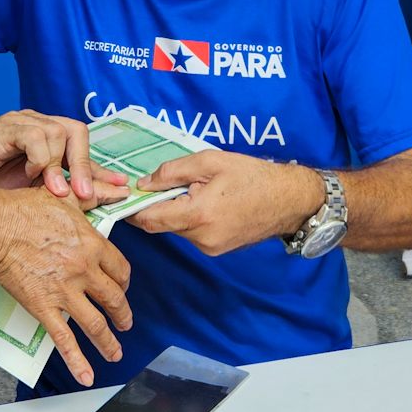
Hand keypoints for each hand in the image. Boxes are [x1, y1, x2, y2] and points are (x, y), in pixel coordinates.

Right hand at [0, 109, 128, 205]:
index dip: (101, 168)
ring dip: (61, 167)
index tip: (121, 189)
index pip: (82, 148)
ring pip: (59, 132)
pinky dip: (40, 158)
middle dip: (86, 165)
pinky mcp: (6, 126)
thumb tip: (96, 202)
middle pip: (77, 132)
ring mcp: (22, 123)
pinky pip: (35, 135)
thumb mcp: (33, 193)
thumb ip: (62, 192)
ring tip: (56, 192)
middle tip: (86, 195)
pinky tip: (31, 176)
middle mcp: (38, 125)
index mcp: (47, 139)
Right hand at [0, 189, 134, 385]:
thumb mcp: (66, 197)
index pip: (120, 270)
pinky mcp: (43, 307)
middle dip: (123, 315)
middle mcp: (84, 271)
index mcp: (92, 245)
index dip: (124, 282)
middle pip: (114, 300)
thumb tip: (117, 189)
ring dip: (109, 342)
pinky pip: (64, 339)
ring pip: (96, 324)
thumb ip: (94, 195)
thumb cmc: (25, 209)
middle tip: (126, 323)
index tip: (123, 288)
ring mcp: (65, 292)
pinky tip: (86, 374)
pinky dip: (77, 361)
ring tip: (115, 352)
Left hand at [129, 151, 326, 255]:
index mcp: (199, 215)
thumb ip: (172, 171)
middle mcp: (202, 238)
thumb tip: (143, 183)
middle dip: (155, 206)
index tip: (121, 198)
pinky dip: (190, 218)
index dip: (131, 209)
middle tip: (153, 185)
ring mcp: (210, 248)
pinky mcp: (217, 250)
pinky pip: (192, 233)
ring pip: (177, 229)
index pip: (150, 220)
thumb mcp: (210, 161)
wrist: (290, 200)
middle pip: (162, 224)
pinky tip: (204, 201)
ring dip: (174, 211)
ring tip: (190, 189)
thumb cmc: (253, 175)